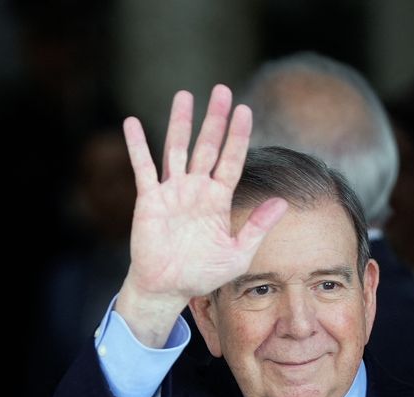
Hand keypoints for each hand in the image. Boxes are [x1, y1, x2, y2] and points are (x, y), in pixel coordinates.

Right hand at [115, 84, 286, 345]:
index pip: (231, 160)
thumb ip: (258, 227)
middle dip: (214, 119)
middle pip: (207, 146)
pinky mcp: (148, 200)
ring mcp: (171, 192)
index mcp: (218, 199)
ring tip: (184, 95)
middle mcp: (195, 190)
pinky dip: (137, 145)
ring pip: (177, 149)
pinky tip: (132, 123)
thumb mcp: (238, 254)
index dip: (238, 136)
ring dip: (180, 122)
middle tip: (221, 91)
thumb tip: (282, 202)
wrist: (166, 288)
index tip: (245, 110)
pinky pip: (142, 167)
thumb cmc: (201, 275)